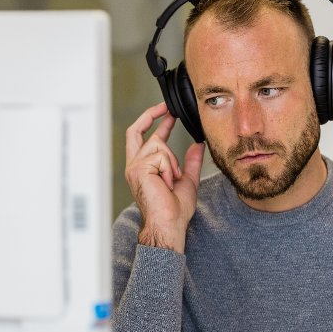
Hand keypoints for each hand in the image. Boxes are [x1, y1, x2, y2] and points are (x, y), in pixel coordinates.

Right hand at [124, 103, 204, 253]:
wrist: (169, 224)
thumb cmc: (174, 209)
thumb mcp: (188, 179)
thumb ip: (191, 161)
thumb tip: (197, 145)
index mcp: (143, 168)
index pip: (144, 138)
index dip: (153, 122)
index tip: (167, 112)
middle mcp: (134, 165)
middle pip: (136, 131)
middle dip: (150, 115)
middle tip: (167, 107)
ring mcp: (134, 166)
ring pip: (158, 144)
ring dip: (172, 161)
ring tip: (173, 180)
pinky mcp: (138, 168)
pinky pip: (161, 155)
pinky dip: (170, 168)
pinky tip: (168, 182)